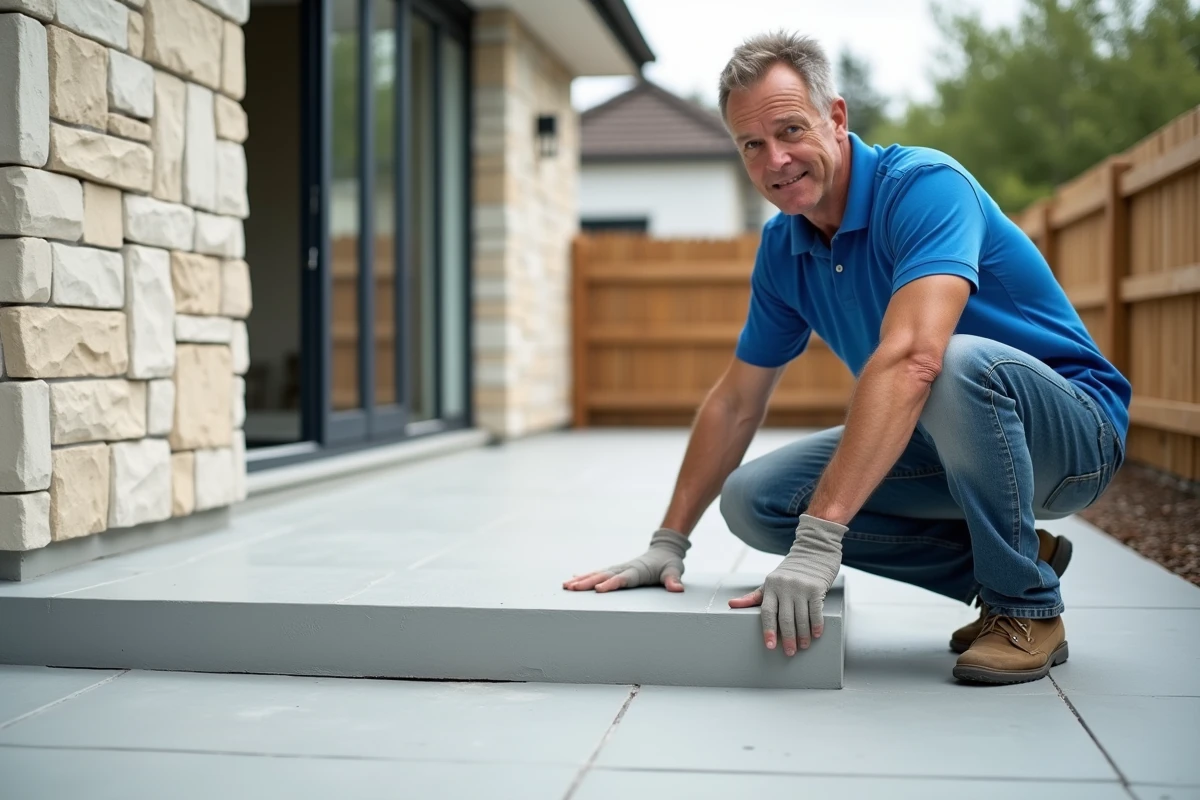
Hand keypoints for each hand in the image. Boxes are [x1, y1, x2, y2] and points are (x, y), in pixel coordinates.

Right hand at [562, 528, 690, 592]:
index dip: (611, 584)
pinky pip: (598, 573)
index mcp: (637, 570)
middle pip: (603, 576)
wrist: (664, 550)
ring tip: (566, 586)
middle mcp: (624, 568)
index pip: (622, 579)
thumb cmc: (668, 563)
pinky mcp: (616, 570)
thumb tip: (678, 588)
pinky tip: (573, 580)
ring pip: (597, 574)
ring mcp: (618, 568)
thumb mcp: (674, 570)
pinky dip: (585, 576)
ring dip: (581, 580)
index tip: (597, 590)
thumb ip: (674, 579)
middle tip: (572, 588)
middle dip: (587, 582)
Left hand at [728, 513, 846, 655]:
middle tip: (789, 652)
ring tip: (802, 646)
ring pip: (801, 617)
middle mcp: (785, 587)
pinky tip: (815, 635)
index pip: (767, 611)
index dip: (768, 630)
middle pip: (785, 617)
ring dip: (802, 635)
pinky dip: (816, 625)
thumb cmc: (788, 573)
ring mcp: (801, 587)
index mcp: (770, 586)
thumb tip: (731, 604)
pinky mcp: (816, 588)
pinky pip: (816, 611)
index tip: (769, 646)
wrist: (813, 553)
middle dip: (787, 638)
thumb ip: (753, 597)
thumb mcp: (769, 582)